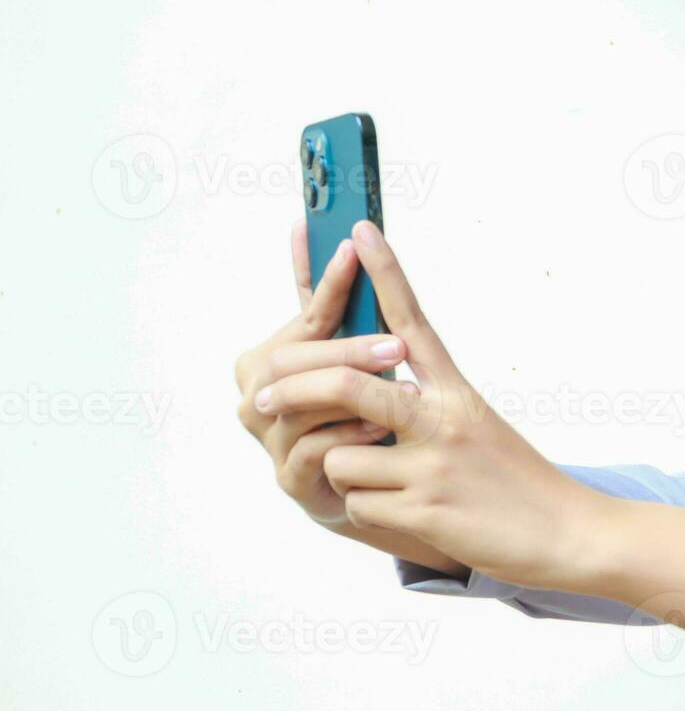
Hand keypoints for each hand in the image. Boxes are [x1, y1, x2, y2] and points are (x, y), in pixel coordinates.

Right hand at [234, 219, 408, 527]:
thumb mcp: (345, 354)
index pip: (302, 317)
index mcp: (264, 360)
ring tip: (401, 388)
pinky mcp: (289, 479)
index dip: (329, 283)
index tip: (355, 248)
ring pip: (297, 405)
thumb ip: (324, 300)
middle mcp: (255, 397)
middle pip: (291, 362)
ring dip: (352, 393)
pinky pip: (312, 452)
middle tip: (397, 344)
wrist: (366, 484)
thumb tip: (304, 226)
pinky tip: (381, 429)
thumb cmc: (354, 411)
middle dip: (346, 349)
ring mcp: (268, 440)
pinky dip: (348, 436)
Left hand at [248, 219, 609, 591]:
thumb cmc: (517, 480)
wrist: (567, 532)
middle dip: (295, 388)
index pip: (414, 320)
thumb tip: (369, 398)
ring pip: (340, 454)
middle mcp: (444, 419)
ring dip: (345, 471)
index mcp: (457, 391)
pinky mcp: (425, 511)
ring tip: (383, 482)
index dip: (385, 272)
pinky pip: (357, 504)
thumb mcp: (477, 427)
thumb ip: (426, 406)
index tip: (360, 229)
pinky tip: (402, 512)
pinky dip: (368, 510)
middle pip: (347, 384)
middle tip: (264, 397)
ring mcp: (433, 466)